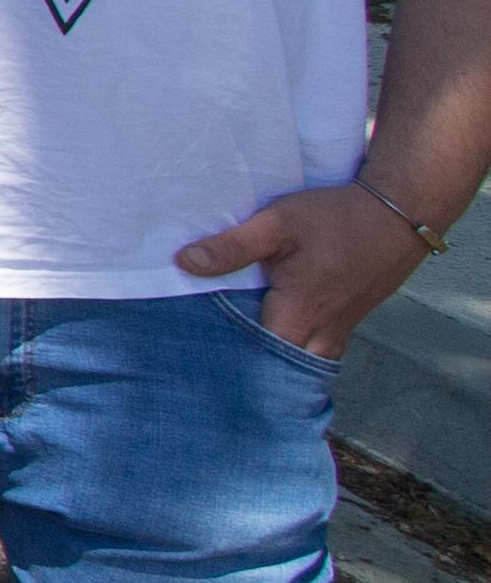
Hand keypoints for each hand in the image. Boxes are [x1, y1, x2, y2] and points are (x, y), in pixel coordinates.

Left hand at [176, 183, 435, 359]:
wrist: (398, 214)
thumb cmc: (336, 219)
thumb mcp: (277, 224)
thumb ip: (233, 247)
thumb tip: (185, 263)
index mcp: (300, 315)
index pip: (257, 358)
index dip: (227, 360)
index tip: (197, 355)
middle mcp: (322, 333)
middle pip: (280, 368)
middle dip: (248, 367)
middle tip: (211, 357)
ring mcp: (340, 330)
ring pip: (301, 361)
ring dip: (273, 359)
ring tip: (236, 348)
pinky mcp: (348, 321)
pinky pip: (317, 348)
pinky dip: (294, 346)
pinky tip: (270, 331)